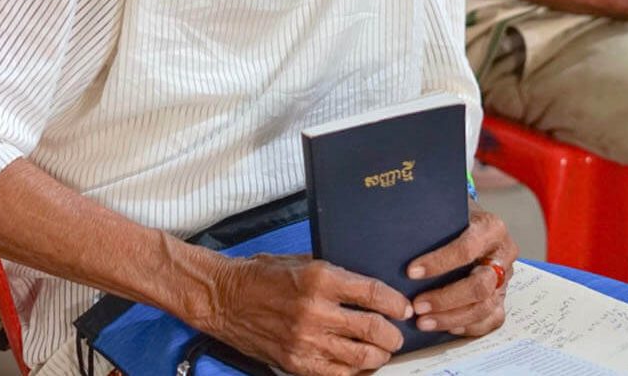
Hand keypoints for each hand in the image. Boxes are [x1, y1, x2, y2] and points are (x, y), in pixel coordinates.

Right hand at [203, 253, 412, 375]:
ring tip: (380, 350)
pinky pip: (337, 374)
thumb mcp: (301, 262)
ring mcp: (305, 341)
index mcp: (319, 279)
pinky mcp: (295, 363)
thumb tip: (368, 288)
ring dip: (378, 355)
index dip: (396, 304)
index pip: (373, 295)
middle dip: (392, 335)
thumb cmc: (261, 275)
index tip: (403, 308)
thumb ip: (335, 274)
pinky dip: (353, 370)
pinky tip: (357, 363)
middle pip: (373, 330)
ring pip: (360, 357)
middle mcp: (315, 311)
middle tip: (396, 334)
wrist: (223, 298)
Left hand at [404, 205, 516, 337]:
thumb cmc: (454, 220)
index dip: (439, 262)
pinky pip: (490, 320)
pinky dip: (466, 326)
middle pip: (480, 285)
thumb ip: (432, 222)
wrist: (474, 225)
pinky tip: (444, 326)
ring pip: (484, 307)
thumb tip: (398, 236)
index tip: (411, 272)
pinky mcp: (502, 299)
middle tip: (417, 305)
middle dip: (446, 299)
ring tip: (423, 322)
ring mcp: (504, 280)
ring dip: (451, 317)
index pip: (467, 249)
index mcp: (491, 228)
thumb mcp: (446, 211)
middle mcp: (503, 255)